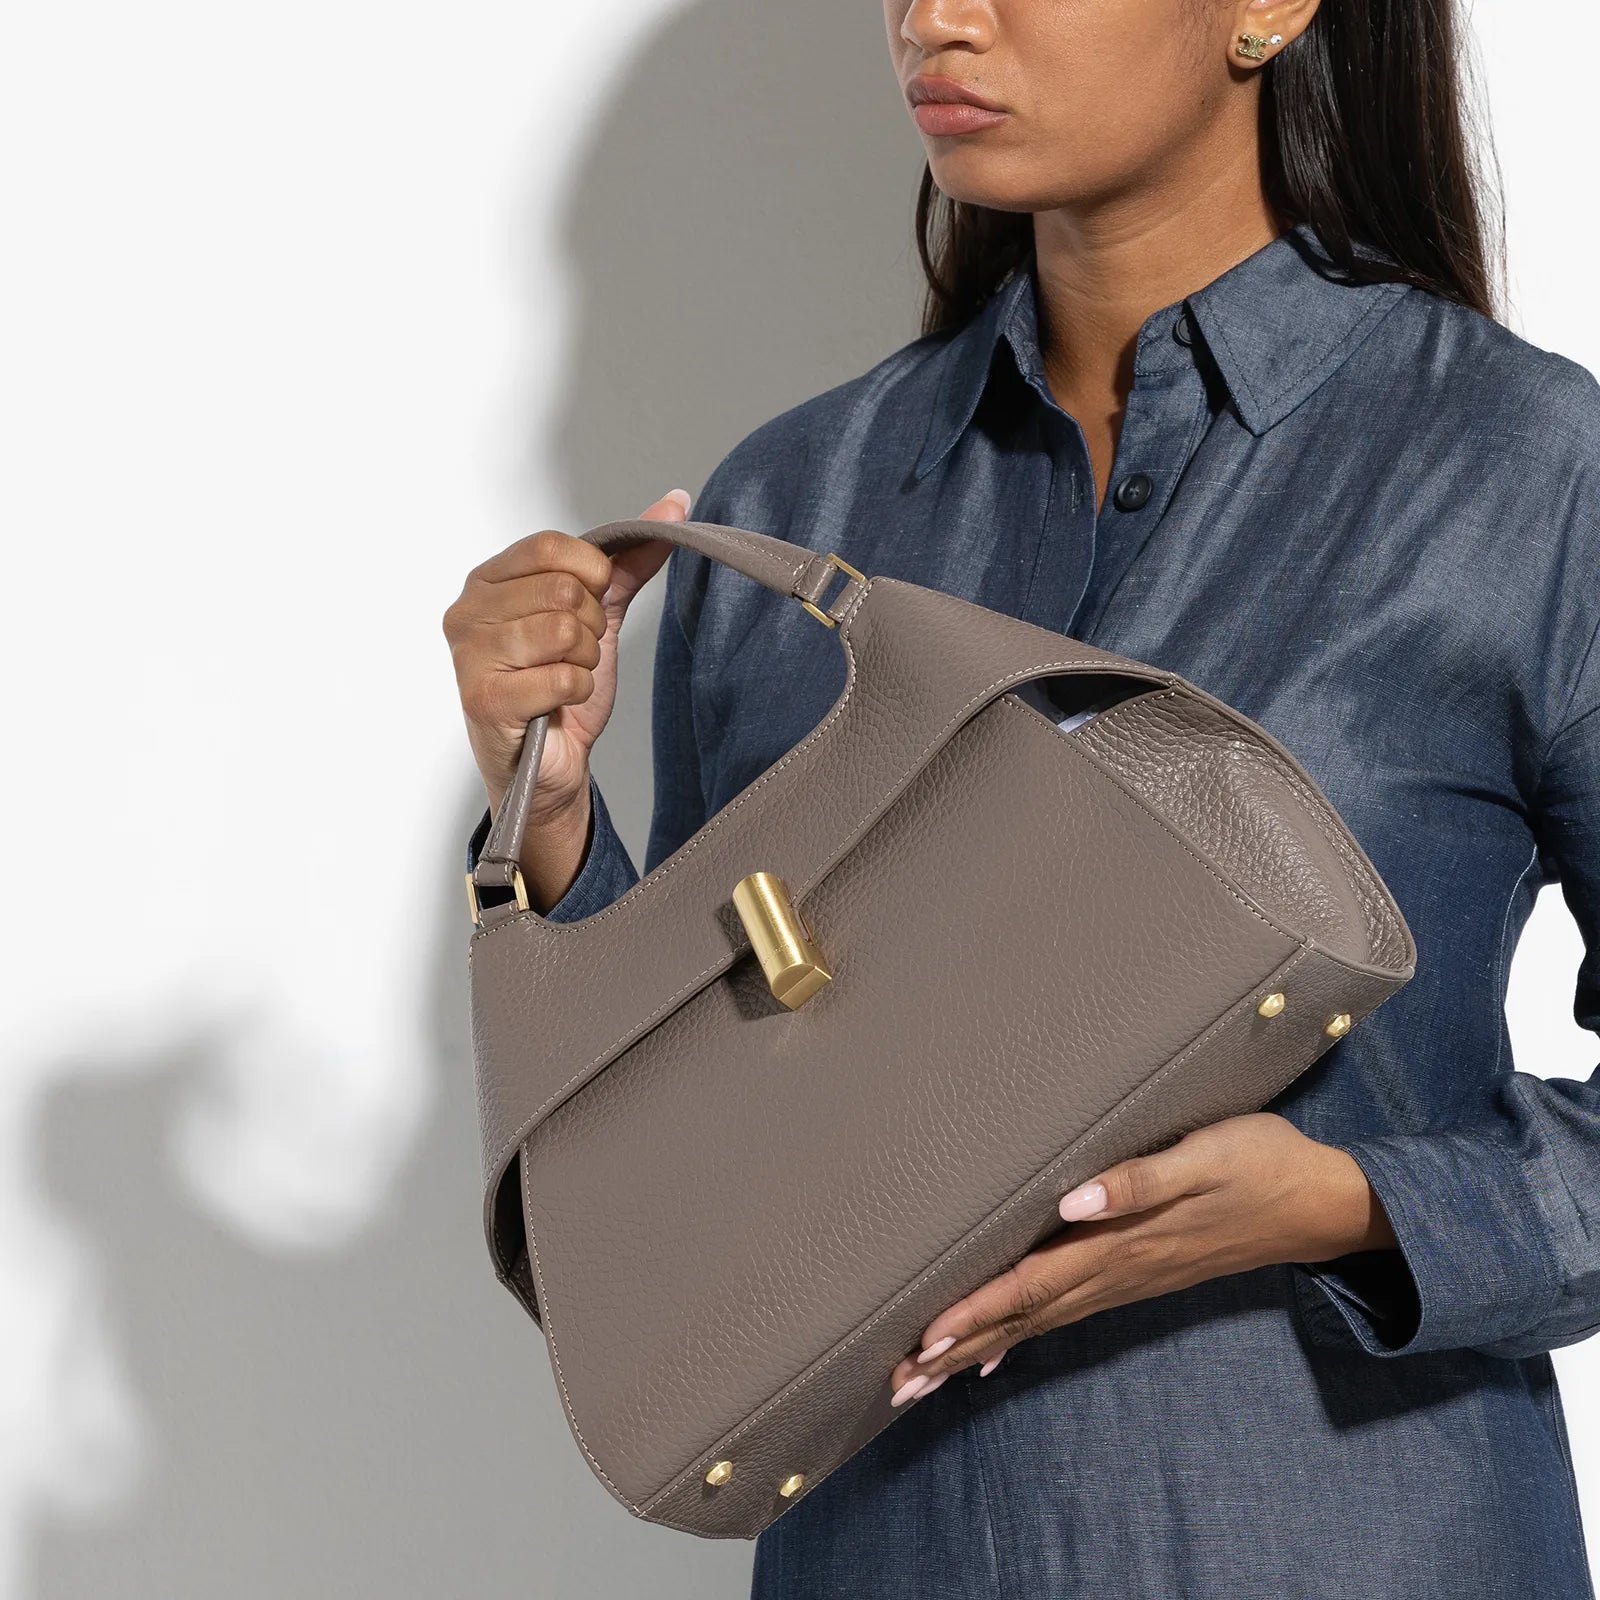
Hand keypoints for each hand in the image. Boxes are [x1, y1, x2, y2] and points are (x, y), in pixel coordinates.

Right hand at [443, 489, 687, 822]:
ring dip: (584, 663)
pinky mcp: (485, 700)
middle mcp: (468, 611)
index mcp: (487, 580)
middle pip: (562, 590)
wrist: (549, 763)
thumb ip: (629, 561)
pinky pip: (563, 678)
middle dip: (589, 628)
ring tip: (563, 679)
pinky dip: (577, 693)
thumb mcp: (598, 615)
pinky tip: (557, 704)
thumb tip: (675, 504)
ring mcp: (471, 656)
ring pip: (564, 632)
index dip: (591, 574)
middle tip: (572, 656)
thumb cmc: (560, 688)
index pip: (549, 546)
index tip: (590, 604)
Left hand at [886, 1112, 1397, 1404]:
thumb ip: (1138, 1179)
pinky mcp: (1138, 1273)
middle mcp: (1117, 1270)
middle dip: (959, 1347)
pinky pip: (1066, 1315)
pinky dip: (1022, 1338)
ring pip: (1039, 1322)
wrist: (1319, 1201)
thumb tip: (1074, 1201)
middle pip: (1024, 1316)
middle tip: (899, 1381)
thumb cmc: (1257, 1162)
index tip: (926, 1339)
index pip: (1032, 1283)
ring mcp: (1127, 1278)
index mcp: (1122, 1240)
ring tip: (926, 1375)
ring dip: (980, 1348)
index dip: (977, 1311)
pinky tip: (994, 1359)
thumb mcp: (1203, 1156)